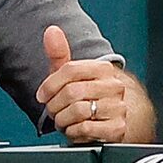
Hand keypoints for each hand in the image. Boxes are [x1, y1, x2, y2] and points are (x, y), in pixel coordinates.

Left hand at [36, 24, 154, 143]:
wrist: (111, 122)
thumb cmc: (87, 97)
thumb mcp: (71, 76)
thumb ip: (59, 53)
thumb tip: (51, 30)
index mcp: (103, 69)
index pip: (70, 70)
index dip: (50, 85)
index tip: (43, 95)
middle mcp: (114, 86)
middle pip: (71, 92)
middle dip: (55, 106)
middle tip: (56, 110)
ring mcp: (119, 107)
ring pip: (77, 111)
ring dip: (63, 120)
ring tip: (66, 120)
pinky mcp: (117, 128)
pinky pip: (84, 129)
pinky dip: (73, 132)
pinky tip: (77, 129)